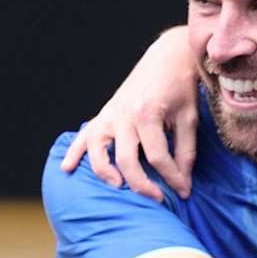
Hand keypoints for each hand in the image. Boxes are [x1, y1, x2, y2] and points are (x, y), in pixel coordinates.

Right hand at [59, 27, 199, 201]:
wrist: (167, 57)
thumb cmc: (181, 88)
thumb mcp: (189, 118)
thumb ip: (185, 150)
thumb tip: (184, 181)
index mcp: (148, 115)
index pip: (159, 157)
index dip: (173, 178)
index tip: (184, 192)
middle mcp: (124, 116)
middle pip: (127, 159)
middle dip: (141, 184)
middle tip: (157, 200)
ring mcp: (110, 115)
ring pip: (99, 150)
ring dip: (104, 172)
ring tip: (118, 188)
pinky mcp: (103, 114)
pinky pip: (84, 136)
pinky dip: (74, 152)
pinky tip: (67, 168)